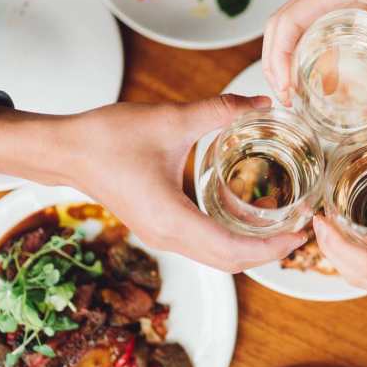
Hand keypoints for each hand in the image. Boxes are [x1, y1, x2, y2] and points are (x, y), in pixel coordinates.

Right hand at [0, 96, 307, 272]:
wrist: (64, 149)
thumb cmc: (107, 138)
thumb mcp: (171, 119)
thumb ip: (220, 110)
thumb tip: (262, 103)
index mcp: (172, 219)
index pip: (233, 250)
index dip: (271, 247)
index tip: (301, 234)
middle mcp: (167, 236)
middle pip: (229, 263)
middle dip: (268, 253)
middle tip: (301, 233)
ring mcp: (160, 235)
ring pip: (215, 258)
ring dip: (250, 250)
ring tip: (282, 228)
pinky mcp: (156, 227)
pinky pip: (201, 247)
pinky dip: (230, 242)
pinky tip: (246, 218)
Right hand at [262, 0, 366, 104]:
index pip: (287, 24)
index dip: (279, 59)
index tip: (288, 90)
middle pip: (276, 25)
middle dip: (272, 62)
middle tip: (285, 97)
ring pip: (284, 20)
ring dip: (279, 51)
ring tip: (289, 85)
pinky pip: (303, 16)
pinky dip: (295, 40)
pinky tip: (310, 62)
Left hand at [312, 143, 366, 336]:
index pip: (363, 263)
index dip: (335, 241)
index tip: (319, 218)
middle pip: (355, 276)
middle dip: (330, 249)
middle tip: (317, 218)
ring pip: (364, 284)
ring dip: (343, 259)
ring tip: (331, 228)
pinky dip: (362, 265)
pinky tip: (361, 243)